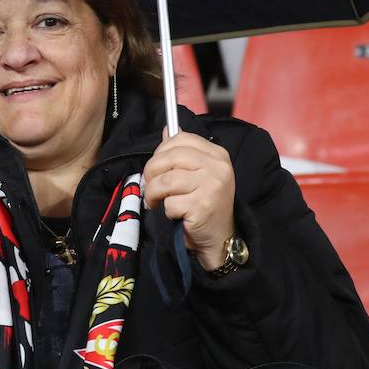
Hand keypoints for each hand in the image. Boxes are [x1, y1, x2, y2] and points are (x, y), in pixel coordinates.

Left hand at [142, 130, 235, 270]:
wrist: (219, 237)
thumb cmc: (205, 204)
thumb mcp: (199, 174)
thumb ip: (183, 152)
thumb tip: (167, 130)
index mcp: (217, 154)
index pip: (181, 139)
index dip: (161, 150)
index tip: (156, 166)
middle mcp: (218, 167)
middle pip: (169, 157)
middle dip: (151, 172)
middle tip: (149, 186)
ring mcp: (212, 186)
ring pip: (165, 180)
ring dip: (153, 193)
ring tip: (155, 201)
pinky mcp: (202, 206)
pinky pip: (170, 202)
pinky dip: (166, 210)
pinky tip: (174, 214)